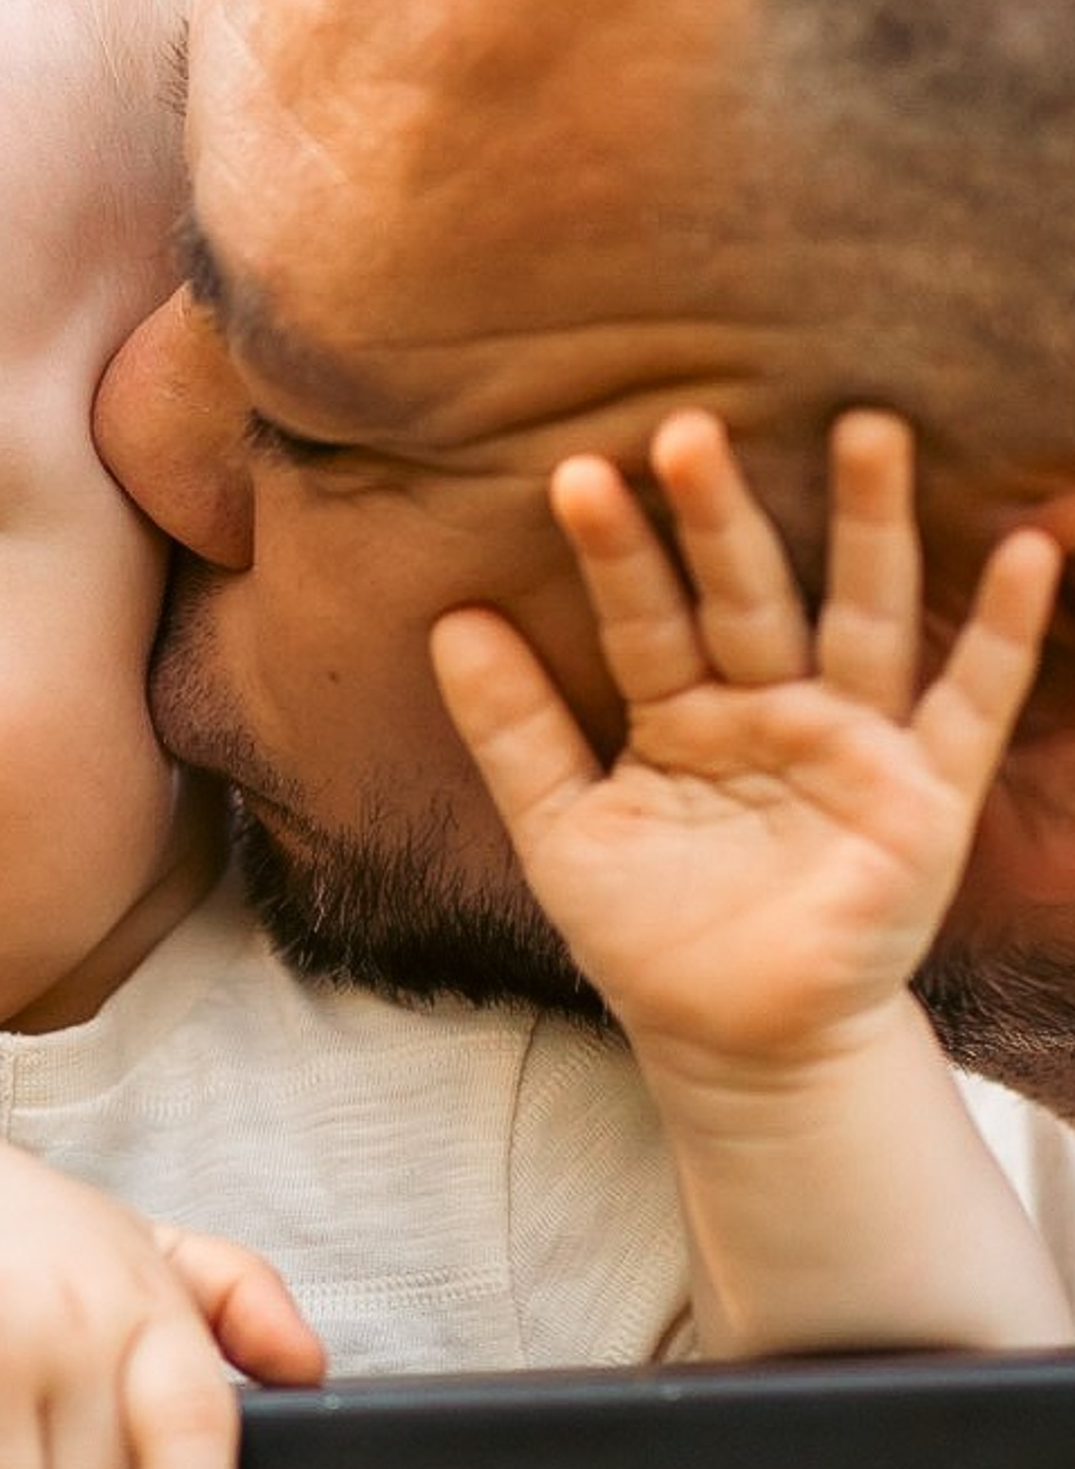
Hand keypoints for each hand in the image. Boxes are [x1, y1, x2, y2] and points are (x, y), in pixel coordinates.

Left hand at [430, 407, 1061, 1073]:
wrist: (735, 1044)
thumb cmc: (649, 934)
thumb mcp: (562, 831)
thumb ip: (514, 730)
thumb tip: (451, 618)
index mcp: (681, 708)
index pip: (643, 616)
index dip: (615, 554)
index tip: (576, 475)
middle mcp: (772, 704)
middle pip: (749, 591)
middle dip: (723, 515)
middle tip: (689, 425)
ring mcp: (853, 741)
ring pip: (864, 615)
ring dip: (870, 525)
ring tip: (868, 428)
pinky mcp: (925, 792)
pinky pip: (972, 701)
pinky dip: (1005, 630)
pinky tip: (1030, 549)